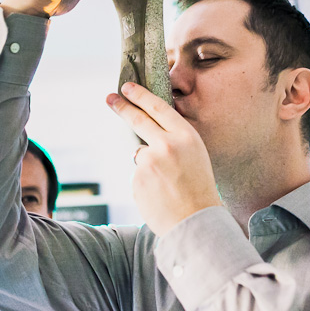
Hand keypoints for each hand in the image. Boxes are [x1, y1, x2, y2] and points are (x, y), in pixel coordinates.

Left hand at [106, 82, 222, 235]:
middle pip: (138, 120)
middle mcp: (166, 145)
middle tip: (110, 98)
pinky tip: (159, 195)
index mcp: (186, 137)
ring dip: (149, 168)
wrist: (196, 223)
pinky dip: (145, 185)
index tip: (127, 88)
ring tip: (167, 186)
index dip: (141, 96)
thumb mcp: (195, 156)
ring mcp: (148, 162)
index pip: (158, 108)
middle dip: (122, 107)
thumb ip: (173, 142)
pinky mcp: (137, 179)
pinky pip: (137, 176)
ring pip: (140, 156)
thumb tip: (145, 138)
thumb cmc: (199, 191)